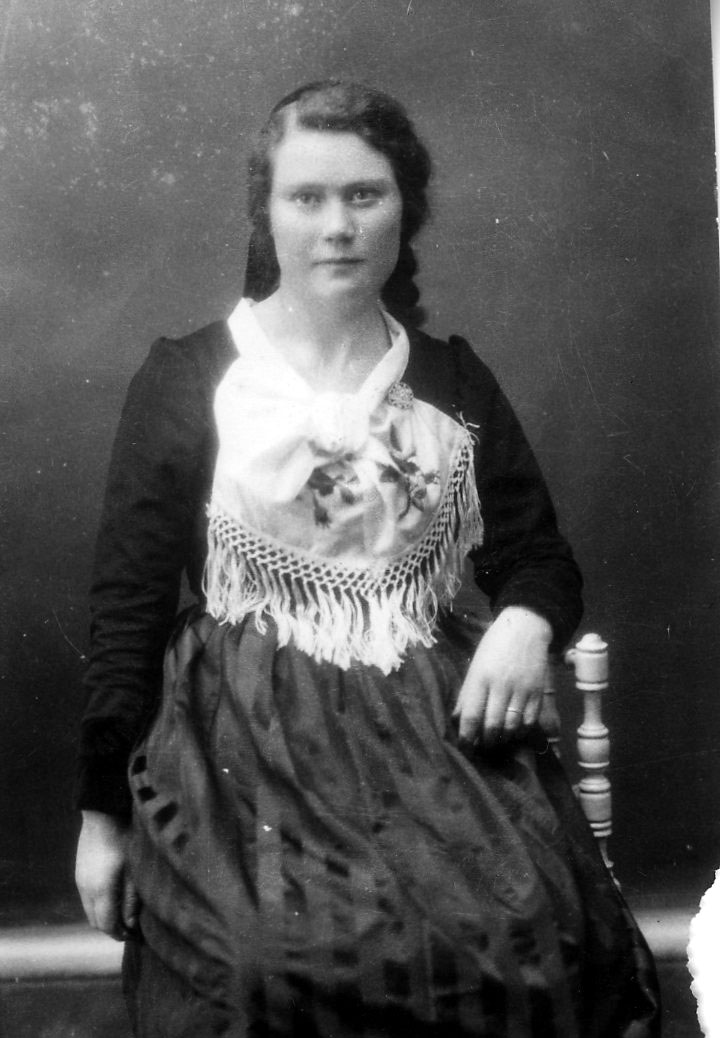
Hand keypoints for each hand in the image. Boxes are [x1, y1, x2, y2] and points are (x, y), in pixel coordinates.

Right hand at [75, 810, 139, 939]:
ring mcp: (80, 881)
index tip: (135, 937)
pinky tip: (112, 897)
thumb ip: (131, 900)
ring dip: (104, 917)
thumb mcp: (134, 870)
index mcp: (101, 891)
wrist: (103, 813)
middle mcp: (86, 890)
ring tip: (123, 913)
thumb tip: (130, 925)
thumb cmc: (125, 838)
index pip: (106, 926)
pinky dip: (98, 905)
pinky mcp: (80, 873)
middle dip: (112, 929)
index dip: (120, 935)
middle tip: (130, 928)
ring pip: (89, 911)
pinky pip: (86, 898)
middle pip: (96, 922)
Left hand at [453, 606, 551, 746]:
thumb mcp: (475, 666)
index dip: (466, 737)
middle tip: (481, 747)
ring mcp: (521, 689)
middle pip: (492, 725)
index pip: (471, 715)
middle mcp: (501, 685)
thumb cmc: (494, 647)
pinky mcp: (538, 692)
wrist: (525, 628)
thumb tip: (456, 720)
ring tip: (497, 741)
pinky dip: (521, 731)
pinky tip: (515, 732)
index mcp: (480, 678)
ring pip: (512, 726)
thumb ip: (467, 694)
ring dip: (503, 739)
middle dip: (485, 742)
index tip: (464, 748)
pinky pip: (529, 720)